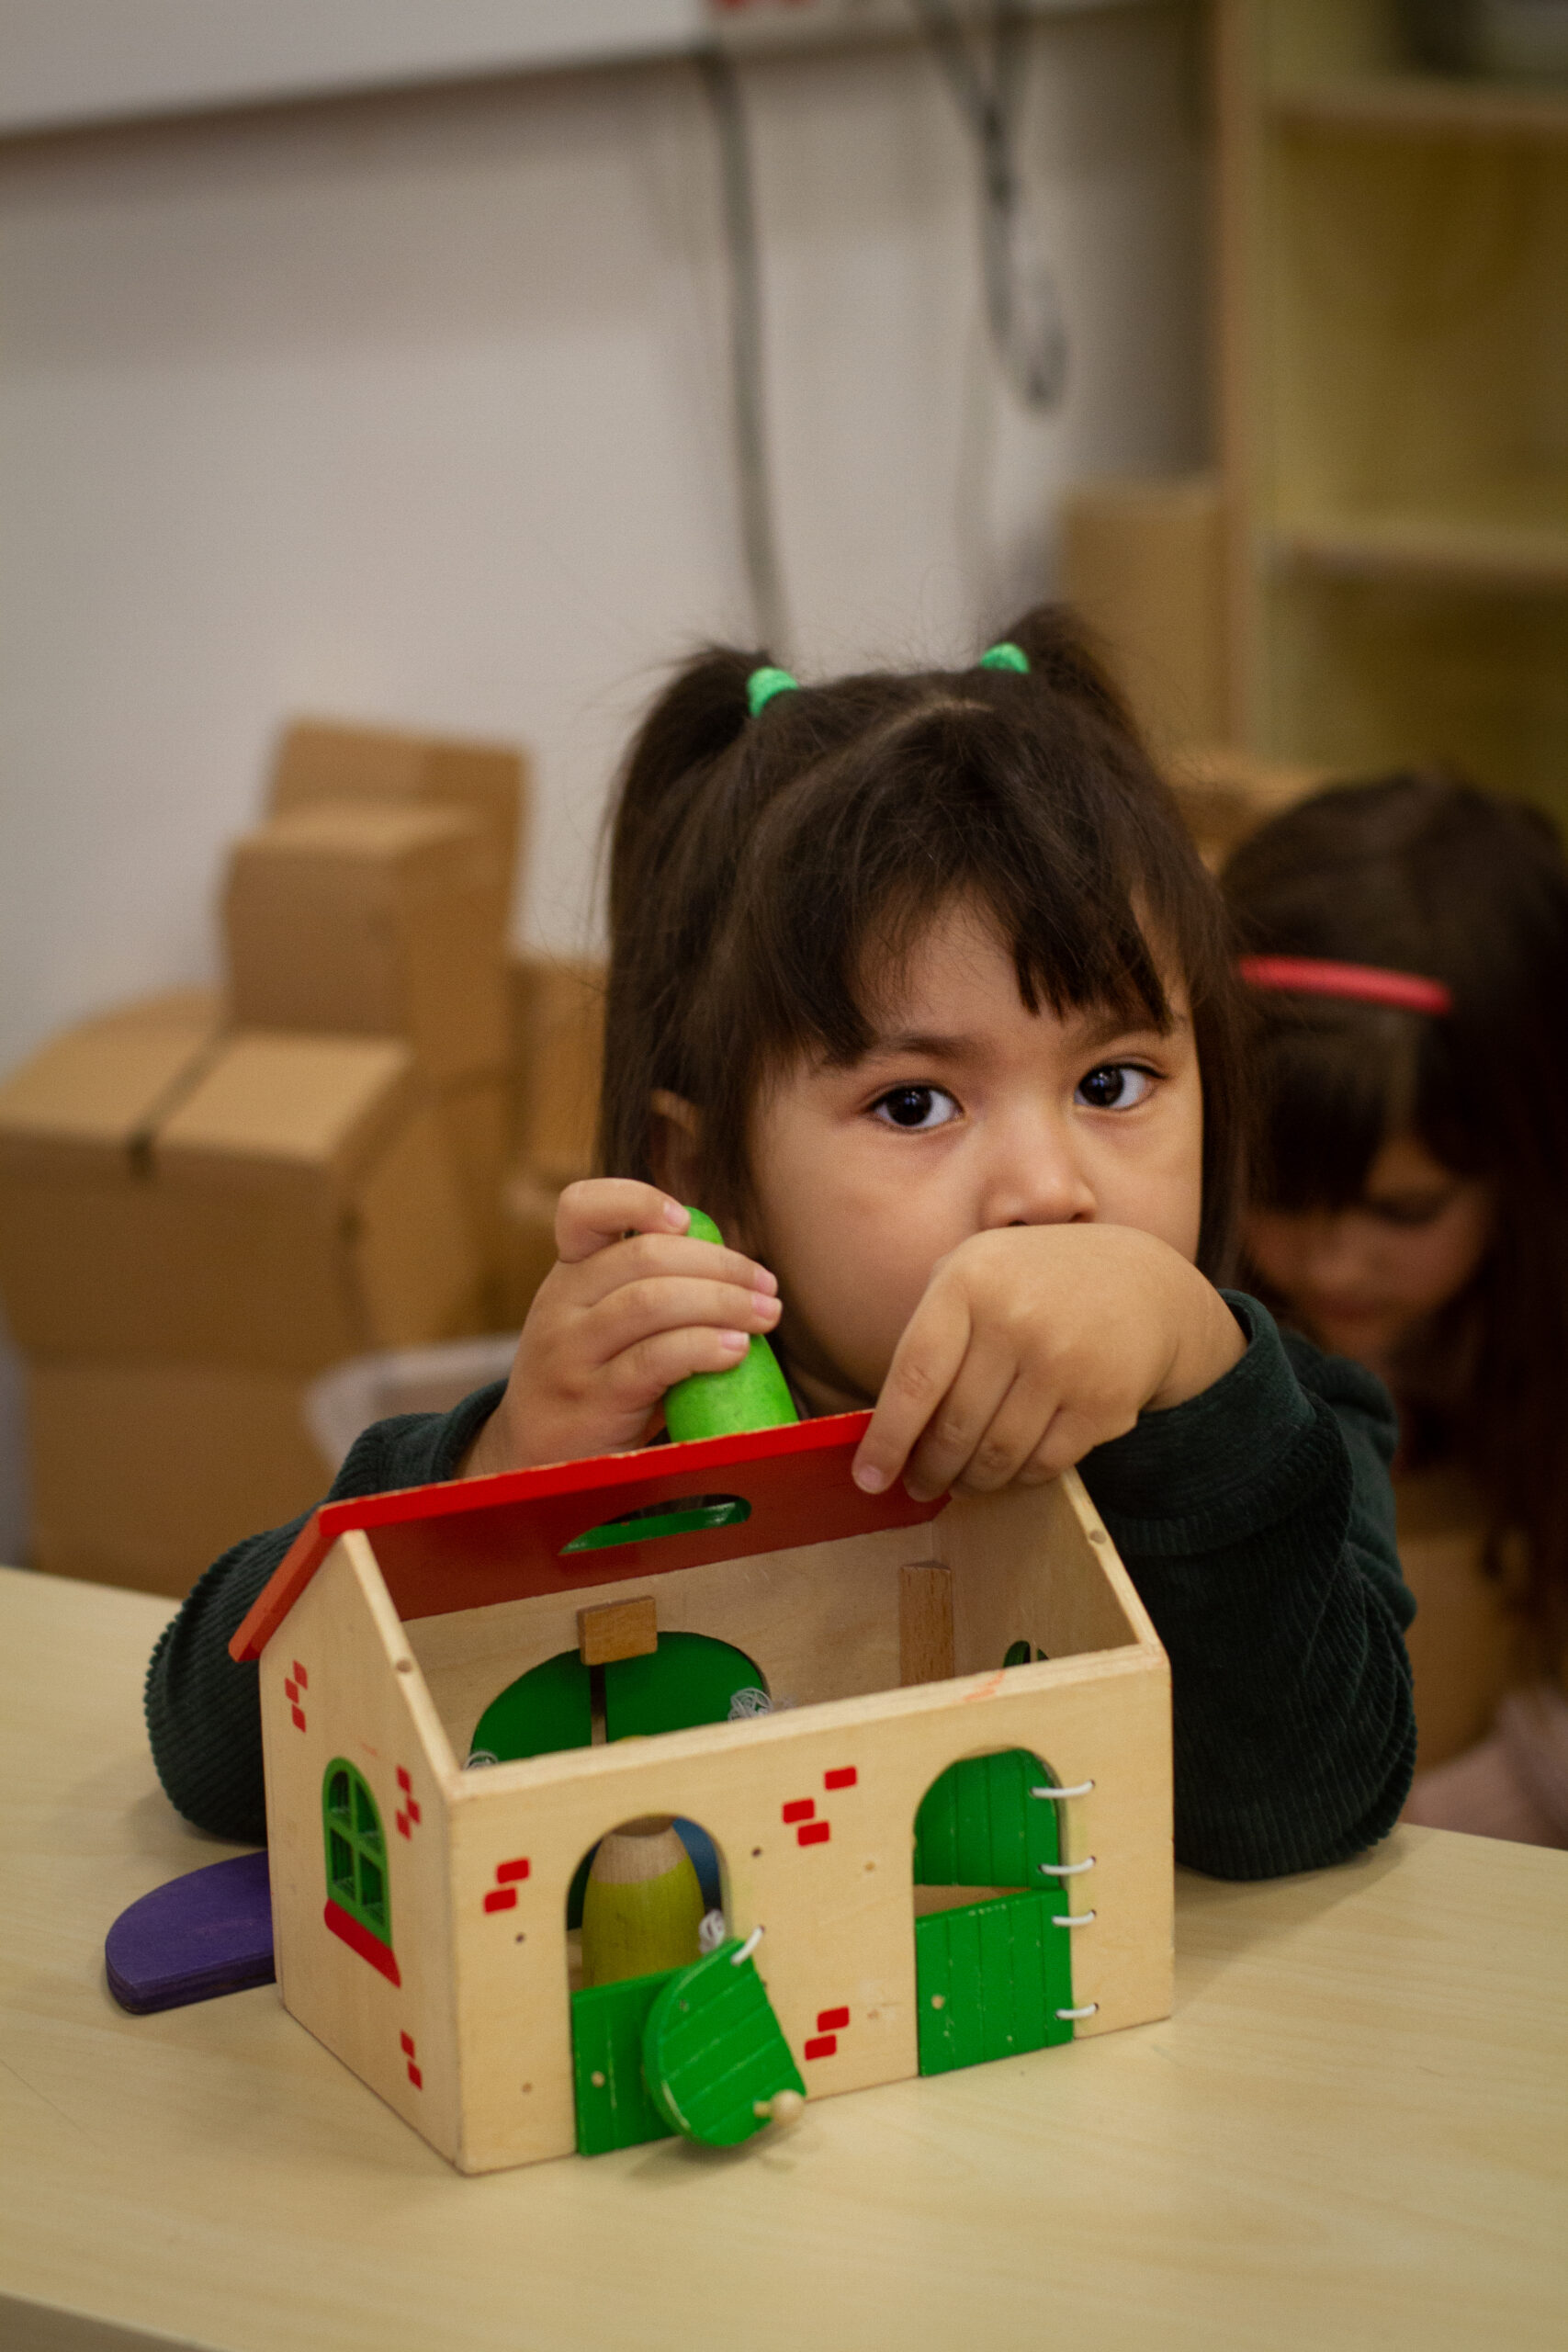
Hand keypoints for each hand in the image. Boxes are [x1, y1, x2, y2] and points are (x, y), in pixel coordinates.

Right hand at [464, 1180, 781, 1476]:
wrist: (537, 1461)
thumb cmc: (595, 1385)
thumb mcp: (603, 1327)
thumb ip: (647, 1292)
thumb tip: (739, 1271)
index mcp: (568, 1275)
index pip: (580, 1209)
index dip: (636, 1200)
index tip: (685, 1220)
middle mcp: (561, 1305)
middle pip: (644, 1255)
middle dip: (719, 1263)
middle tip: (766, 1285)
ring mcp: (570, 1353)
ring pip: (651, 1302)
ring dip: (723, 1302)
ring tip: (765, 1316)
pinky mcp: (592, 1400)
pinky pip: (654, 1360)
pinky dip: (703, 1347)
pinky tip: (737, 1350)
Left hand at [852, 1223, 1243, 1500]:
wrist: (1144, 1285)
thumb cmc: (1038, 1285)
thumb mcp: (978, 1271)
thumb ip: (932, 1329)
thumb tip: (888, 1424)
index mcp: (970, 1282)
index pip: (915, 1378)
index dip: (887, 1438)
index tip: (868, 1478)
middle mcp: (1015, 1318)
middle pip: (954, 1426)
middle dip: (928, 1469)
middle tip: (919, 1485)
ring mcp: (1064, 1361)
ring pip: (997, 1454)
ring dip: (971, 1481)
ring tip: (961, 1483)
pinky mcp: (1104, 1402)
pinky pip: (1044, 1464)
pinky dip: (1019, 1479)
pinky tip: (1009, 1472)